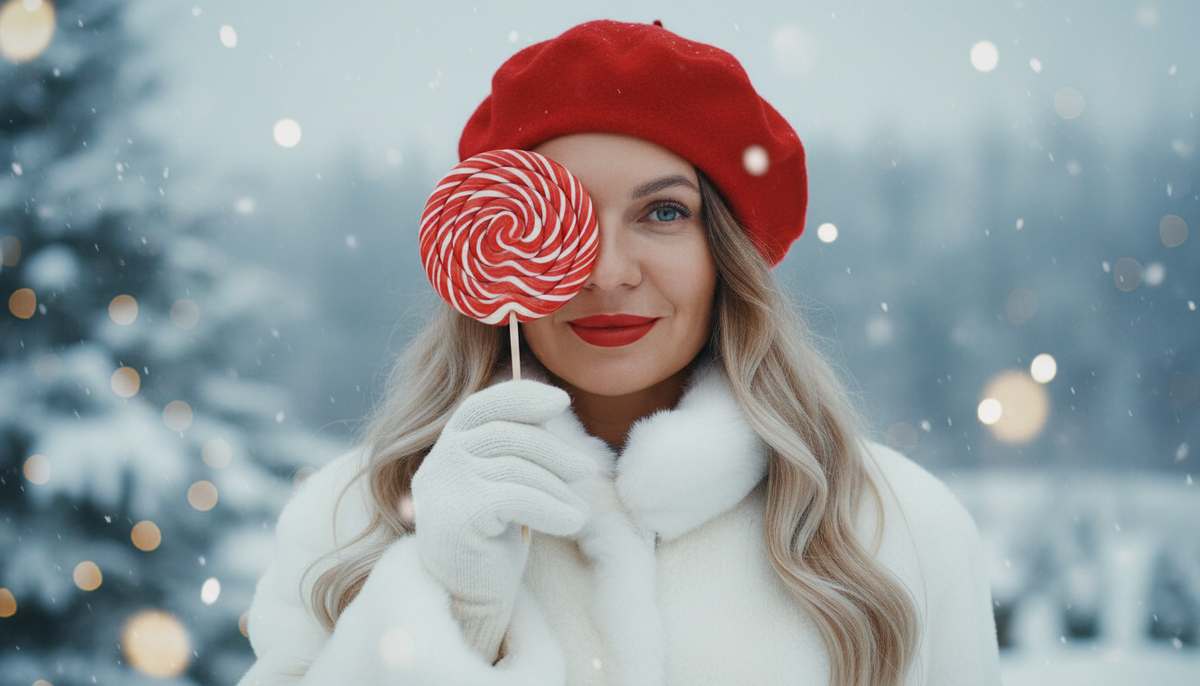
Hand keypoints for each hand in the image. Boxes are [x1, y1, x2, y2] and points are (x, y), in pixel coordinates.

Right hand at [410, 380, 593, 660]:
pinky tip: (572, 521)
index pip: (483, 405)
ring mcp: (443, 487)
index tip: (562, 401)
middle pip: (506, 434)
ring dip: (557, 487)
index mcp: (448, 446)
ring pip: (515, 467)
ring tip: (581, 507)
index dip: (523, 397)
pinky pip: (517, 497)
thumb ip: (514, 446)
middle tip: (587, 470)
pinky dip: (552, 508)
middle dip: (554, 450)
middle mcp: (439, 461)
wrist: (467, 597)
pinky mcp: (457, 516)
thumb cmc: (492, 538)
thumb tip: (554, 402)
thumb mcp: (503, 482)